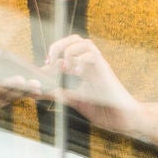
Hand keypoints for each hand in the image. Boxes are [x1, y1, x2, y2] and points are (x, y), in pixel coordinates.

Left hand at [43, 36, 157, 147]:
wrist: (124, 118)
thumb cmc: (103, 110)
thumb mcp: (72, 100)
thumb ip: (55, 93)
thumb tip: (33, 91)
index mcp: (82, 68)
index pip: (65, 49)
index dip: (51, 54)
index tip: (43, 67)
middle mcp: (90, 64)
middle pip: (75, 39)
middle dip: (58, 46)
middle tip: (51, 61)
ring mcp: (99, 66)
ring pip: (84, 42)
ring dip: (69, 51)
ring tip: (65, 67)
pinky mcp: (105, 70)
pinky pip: (93, 54)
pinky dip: (80, 60)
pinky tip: (77, 74)